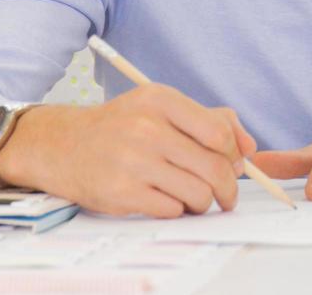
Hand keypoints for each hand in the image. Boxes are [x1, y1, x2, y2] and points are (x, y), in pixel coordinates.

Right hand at [0, 84, 256, 218]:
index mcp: (160, 100)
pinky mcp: (121, 193)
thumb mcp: (160, 106)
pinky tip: (167, 201)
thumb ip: (209, 119)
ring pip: (197, 193)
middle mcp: (146, 128)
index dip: (234, 154)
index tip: (234, 165)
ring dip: (203, 202)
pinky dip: (177, 210)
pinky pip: (172, 210)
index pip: (218, 132)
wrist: (62, 145)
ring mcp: (133, 161)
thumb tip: (249, 147)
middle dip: (228, 187)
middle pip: (214, 167)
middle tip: (226, 196)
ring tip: (194, 199)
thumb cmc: (121, 126)